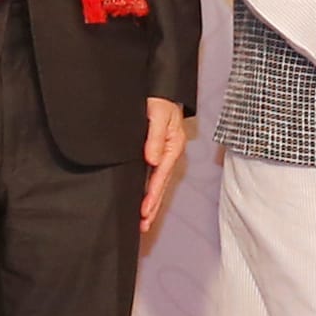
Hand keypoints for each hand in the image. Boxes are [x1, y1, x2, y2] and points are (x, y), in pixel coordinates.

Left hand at [139, 97, 192, 232]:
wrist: (162, 90)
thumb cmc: (160, 100)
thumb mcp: (158, 114)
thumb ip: (154, 137)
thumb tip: (152, 159)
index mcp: (172, 146)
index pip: (161, 176)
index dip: (152, 195)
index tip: (144, 210)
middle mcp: (170, 154)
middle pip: (162, 185)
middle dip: (154, 206)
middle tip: (144, 225)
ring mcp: (166, 155)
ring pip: (159, 184)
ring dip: (153, 203)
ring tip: (145, 221)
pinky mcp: (159, 153)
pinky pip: (155, 176)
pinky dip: (151, 190)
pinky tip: (145, 201)